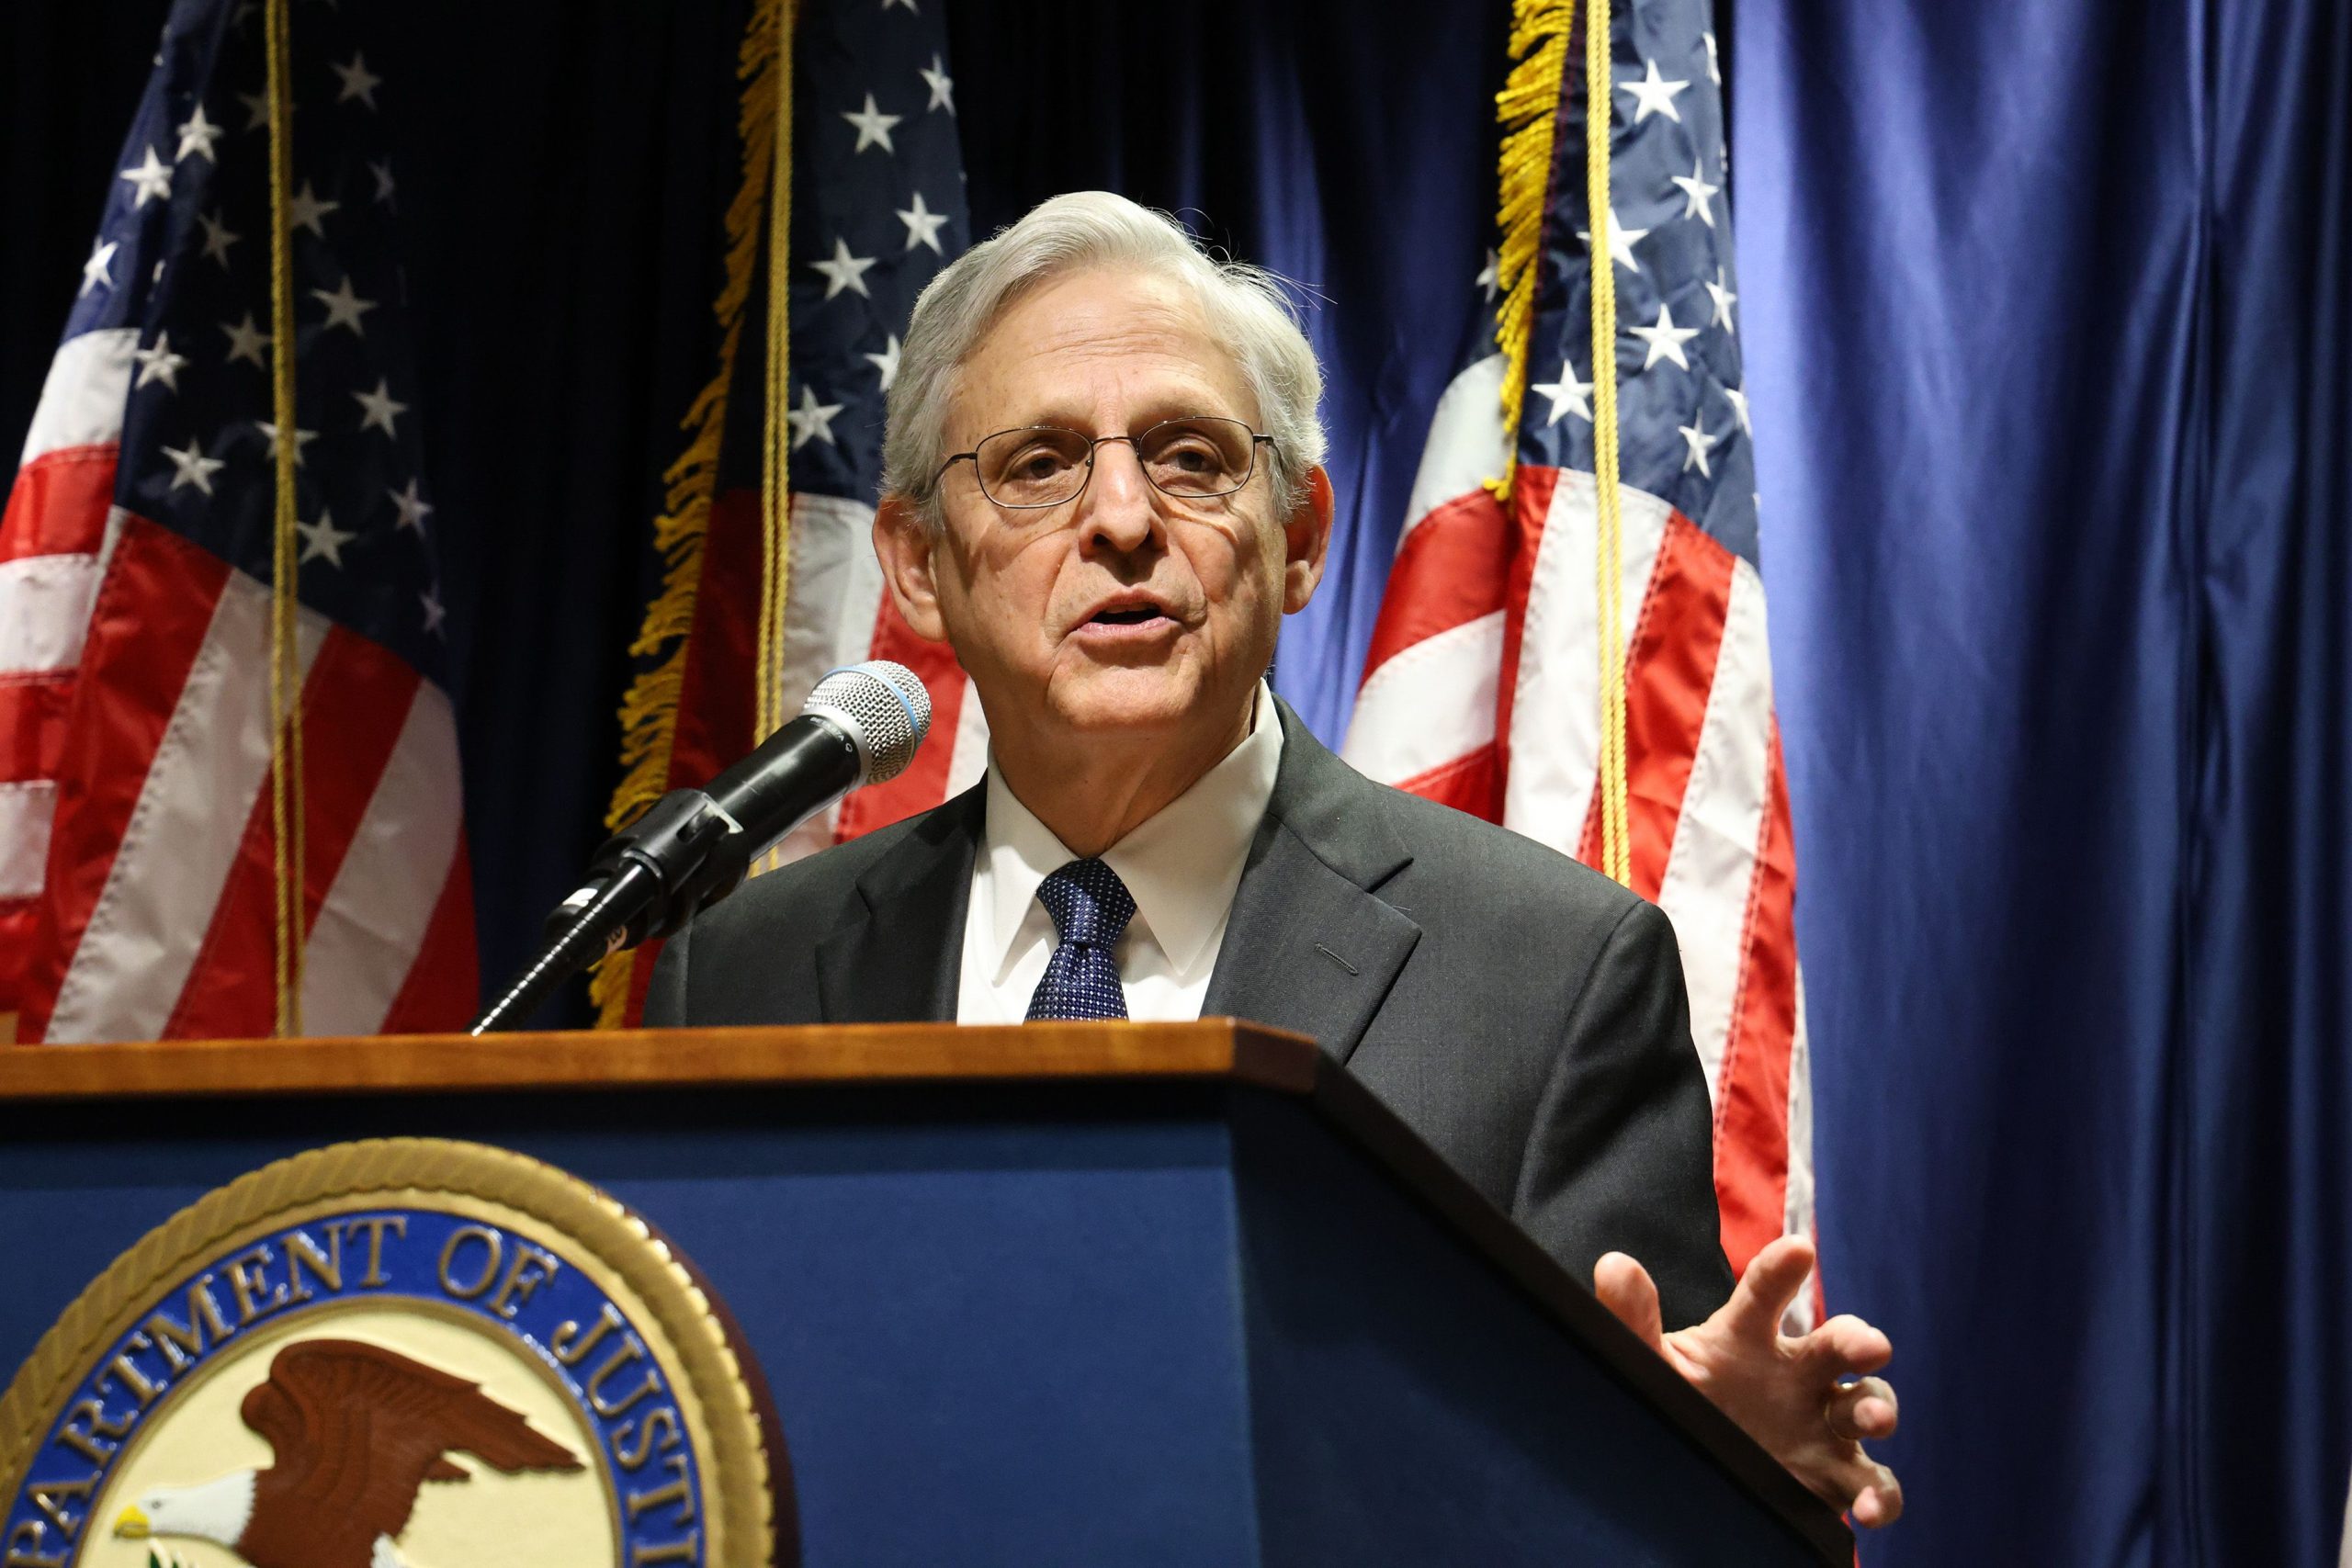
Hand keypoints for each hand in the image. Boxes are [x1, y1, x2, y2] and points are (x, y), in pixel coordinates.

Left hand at [1594, 1235, 1903, 1526]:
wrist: (1697, 1466)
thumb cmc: (1681, 1398)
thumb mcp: (1652, 1364)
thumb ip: (1632, 1319)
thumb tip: (1614, 1265)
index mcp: (1750, 1338)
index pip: (1765, 1295)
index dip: (1780, 1271)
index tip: (1798, 1250)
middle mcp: (1797, 1373)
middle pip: (1838, 1344)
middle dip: (1859, 1340)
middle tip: (1870, 1346)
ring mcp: (1823, 1423)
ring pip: (1867, 1404)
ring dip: (1877, 1408)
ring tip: (1870, 1419)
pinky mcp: (1837, 1473)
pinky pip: (1874, 1481)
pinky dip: (1881, 1494)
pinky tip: (1866, 1507)